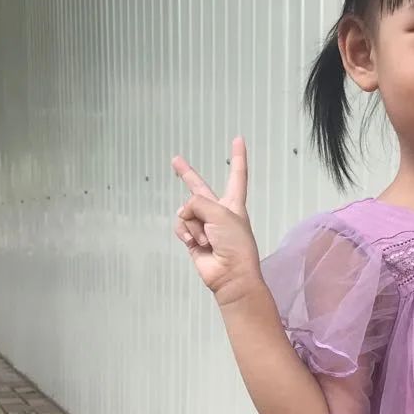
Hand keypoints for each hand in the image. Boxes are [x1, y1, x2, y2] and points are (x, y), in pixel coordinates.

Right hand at [172, 137, 262, 303]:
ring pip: (186, 212)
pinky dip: (186, 233)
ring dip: (194, 225)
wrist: (230, 274)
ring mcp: (204, 226)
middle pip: (200, 189)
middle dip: (187, 175)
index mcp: (233, 203)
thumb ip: (199, 203)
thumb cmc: (235, 244)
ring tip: (207, 239)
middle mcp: (218, 212)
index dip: (237, 157)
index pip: (237, 174)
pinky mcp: (192, 239)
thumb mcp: (221, 213)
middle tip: (175, 160)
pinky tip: (195, 243)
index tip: (238, 139)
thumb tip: (184, 212)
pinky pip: (181, 227)